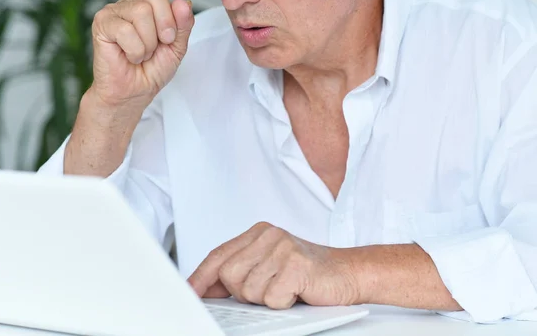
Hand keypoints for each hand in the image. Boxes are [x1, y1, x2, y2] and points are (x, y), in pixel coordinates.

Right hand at [91, 0, 193, 106]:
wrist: (132, 92)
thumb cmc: (152, 69)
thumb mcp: (177, 48)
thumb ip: (183, 25)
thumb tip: (182, 1)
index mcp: (153, 4)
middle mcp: (133, 1)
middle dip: (165, 21)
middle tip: (162, 42)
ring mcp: (116, 9)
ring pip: (143, 13)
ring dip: (151, 41)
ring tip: (142, 53)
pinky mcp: (102, 22)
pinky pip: (128, 30)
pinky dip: (137, 50)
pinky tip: (128, 55)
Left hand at [188, 222, 361, 309]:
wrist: (349, 272)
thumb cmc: (307, 272)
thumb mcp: (269, 265)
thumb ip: (240, 270)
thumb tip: (206, 289)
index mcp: (259, 232)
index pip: (219, 255)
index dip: (200, 276)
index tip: (188, 293)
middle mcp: (269, 235)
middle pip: (229, 275)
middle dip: (243, 293)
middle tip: (268, 290)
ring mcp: (283, 247)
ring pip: (248, 290)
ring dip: (265, 300)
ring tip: (285, 289)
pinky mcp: (296, 264)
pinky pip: (271, 298)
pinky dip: (283, 303)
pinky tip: (296, 292)